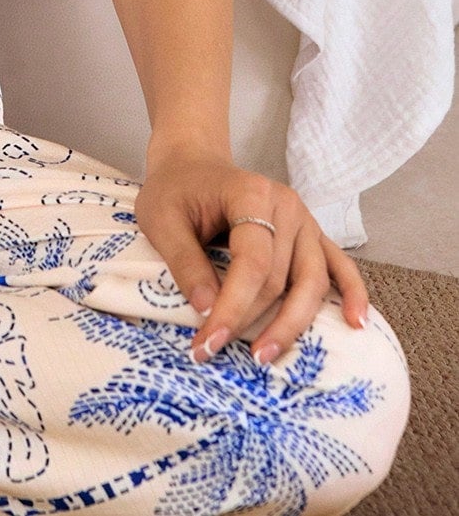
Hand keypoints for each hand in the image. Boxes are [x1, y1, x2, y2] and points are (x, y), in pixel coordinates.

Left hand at [134, 147, 370, 367]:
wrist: (192, 163)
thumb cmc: (175, 190)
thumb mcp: (161, 219)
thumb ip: (184, 262)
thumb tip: (207, 310)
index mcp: (252, 194)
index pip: (252, 262)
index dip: (233, 306)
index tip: (209, 341)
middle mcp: (287, 206)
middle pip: (280, 278)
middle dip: (250, 320)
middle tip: (216, 351)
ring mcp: (305, 220)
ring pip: (312, 282)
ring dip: (292, 323)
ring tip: (266, 355)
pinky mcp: (311, 234)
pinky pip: (339, 266)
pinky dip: (353, 293)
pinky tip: (356, 321)